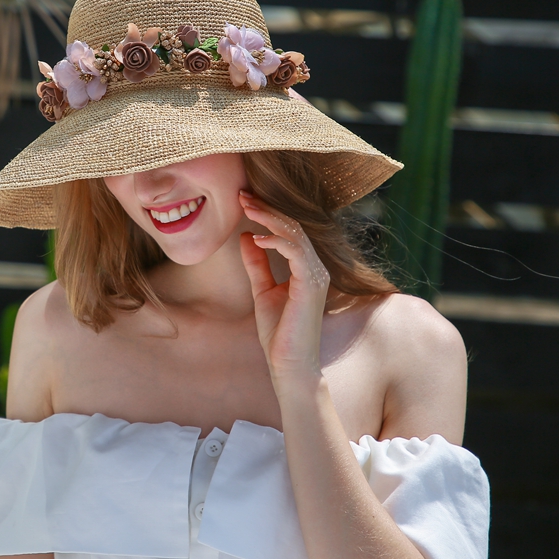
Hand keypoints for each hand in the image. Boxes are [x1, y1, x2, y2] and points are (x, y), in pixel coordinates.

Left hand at [238, 191, 329, 389]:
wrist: (287, 363)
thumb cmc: (279, 332)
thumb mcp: (262, 290)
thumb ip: (257, 263)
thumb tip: (245, 236)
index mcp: (305, 267)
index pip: (288, 230)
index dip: (267, 213)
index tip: (244, 200)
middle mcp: (315, 267)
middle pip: (293, 226)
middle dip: (267, 208)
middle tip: (243, 195)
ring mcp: (316, 275)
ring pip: (296, 234)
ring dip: (270, 218)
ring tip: (247, 208)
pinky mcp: (312, 285)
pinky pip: (297, 252)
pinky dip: (277, 241)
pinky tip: (257, 237)